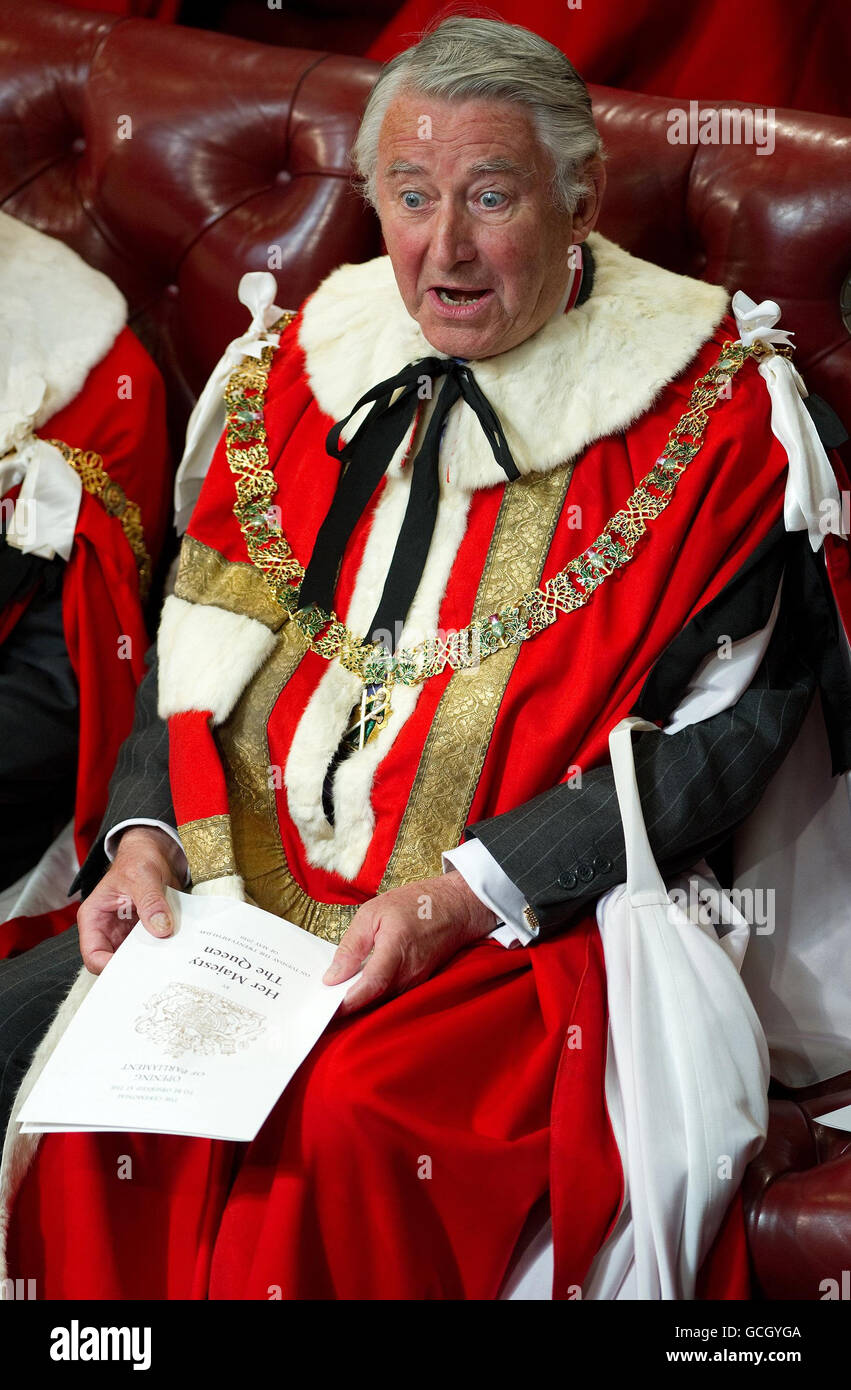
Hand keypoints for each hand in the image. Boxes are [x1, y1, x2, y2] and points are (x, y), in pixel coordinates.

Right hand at [77, 826, 185, 973]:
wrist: (156, 850)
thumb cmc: (138, 858)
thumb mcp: (142, 876)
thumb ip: (150, 902)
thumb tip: (161, 929)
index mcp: (94, 918)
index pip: (93, 955)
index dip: (109, 966)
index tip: (134, 969)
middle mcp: (108, 929)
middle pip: (115, 962)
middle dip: (134, 968)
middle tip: (157, 972)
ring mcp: (128, 932)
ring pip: (137, 958)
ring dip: (153, 960)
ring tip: (170, 963)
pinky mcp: (147, 931)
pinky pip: (154, 947)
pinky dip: (164, 950)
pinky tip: (178, 952)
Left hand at [322, 869, 496, 1015]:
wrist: (455, 908)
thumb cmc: (415, 905)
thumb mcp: (373, 913)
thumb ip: (351, 946)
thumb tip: (332, 976)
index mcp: (397, 948)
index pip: (371, 985)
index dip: (348, 1001)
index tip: (326, 1009)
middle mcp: (409, 972)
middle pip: (373, 1000)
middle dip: (347, 1007)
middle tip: (320, 1007)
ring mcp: (416, 981)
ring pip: (381, 1001)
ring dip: (359, 1002)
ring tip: (334, 998)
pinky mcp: (418, 984)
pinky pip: (391, 996)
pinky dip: (373, 995)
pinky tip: (357, 989)